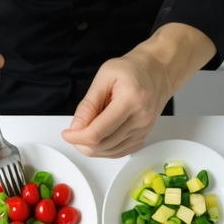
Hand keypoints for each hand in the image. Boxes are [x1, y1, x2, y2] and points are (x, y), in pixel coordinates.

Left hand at [62, 23, 215, 157]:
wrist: (156, 72)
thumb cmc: (131, 71)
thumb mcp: (103, 77)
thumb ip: (88, 104)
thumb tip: (76, 128)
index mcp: (131, 101)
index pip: (98, 132)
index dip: (77, 137)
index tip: (67, 134)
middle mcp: (140, 119)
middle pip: (102, 145)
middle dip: (81, 142)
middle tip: (73, 132)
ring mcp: (143, 131)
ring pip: (109, 152)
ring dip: (91, 147)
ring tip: (85, 131)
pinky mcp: (142, 138)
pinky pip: (118, 152)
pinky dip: (103, 149)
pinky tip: (98, 137)